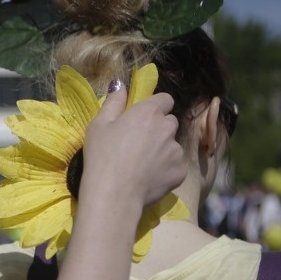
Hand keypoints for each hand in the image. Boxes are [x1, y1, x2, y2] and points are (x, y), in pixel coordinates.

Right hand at [80, 84, 184, 208]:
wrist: (114, 194)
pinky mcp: (181, 172)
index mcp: (149, 112)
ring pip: (173, 145)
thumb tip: (120, 85)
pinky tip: (149, 178)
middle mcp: (168, 127)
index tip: (144, 119)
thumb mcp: (99, 125)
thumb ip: (113, 102)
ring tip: (143, 165)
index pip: (165, 99)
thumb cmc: (102, 156)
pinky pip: (175, 166)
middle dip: (159, 129)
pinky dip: (166, 170)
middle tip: (140, 144)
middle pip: (170, 122)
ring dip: (163, 150)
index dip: (156, 107)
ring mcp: (176, 150)